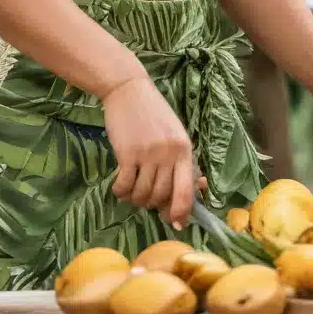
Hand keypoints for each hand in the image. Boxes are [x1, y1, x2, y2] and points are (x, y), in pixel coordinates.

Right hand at [102, 76, 199, 229]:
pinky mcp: (127, 154)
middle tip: (146, 197)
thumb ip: (181, 161)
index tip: (176, 223)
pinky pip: (125, 186)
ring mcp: (148, 154)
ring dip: (135, 198)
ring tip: (132, 189)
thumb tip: (193, 191)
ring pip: (143, 194)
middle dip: (153, 204)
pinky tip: (119, 185)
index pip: (187, 190)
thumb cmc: (153, 114)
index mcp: (185, 149)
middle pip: (162, 196)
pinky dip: (121, 191)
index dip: (182, 211)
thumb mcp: (175, 134)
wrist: (128, 90)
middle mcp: (169, 154)